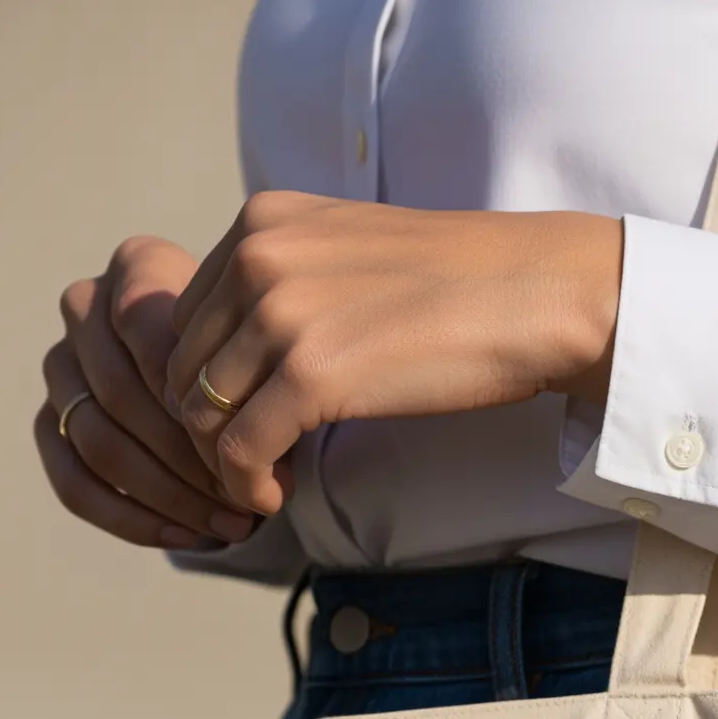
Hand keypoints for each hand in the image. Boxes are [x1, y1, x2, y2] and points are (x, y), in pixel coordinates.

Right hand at [35, 239, 262, 549]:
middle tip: (245, 498)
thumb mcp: (271, 358)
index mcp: (137, 266)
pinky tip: (186, 538)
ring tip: (231, 525)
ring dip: (169, 496)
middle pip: (120, 394)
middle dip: (188, 458)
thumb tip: (258, 472)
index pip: (149, 332)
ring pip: (98, 442)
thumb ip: (260, 389)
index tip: (248, 441)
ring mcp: (59, 364)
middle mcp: (85, 305)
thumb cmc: (259, 360)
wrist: (233, 376)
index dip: (196, 397)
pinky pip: (73, 482)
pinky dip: (132, 520)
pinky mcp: (48, 421)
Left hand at [166, 193, 623, 516]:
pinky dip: (249, 486)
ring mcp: (281, 314)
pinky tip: (279, 495)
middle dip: (206, 430)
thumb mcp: (352, 253)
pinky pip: (239, 450)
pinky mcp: (311, 374)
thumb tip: (249, 350)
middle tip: (254, 465)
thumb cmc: (463, 286)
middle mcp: (258, 257)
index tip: (245, 421)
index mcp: (262, 223)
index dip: (204, 383)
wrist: (536, 294)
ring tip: (268, 483)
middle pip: (180, 368)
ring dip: (225, 465)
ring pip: (199, 414)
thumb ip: (290, 281)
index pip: (184, 318)